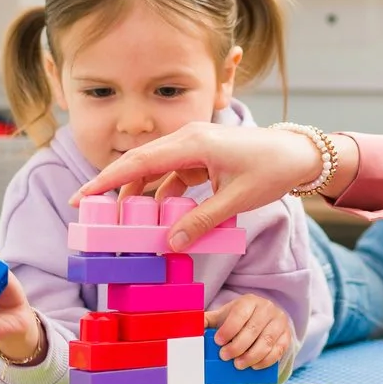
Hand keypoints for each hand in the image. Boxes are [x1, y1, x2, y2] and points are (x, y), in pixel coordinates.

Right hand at [73, 123, 328, 250]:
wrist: (299, 154)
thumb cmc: (272, 169)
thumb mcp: (237, 199)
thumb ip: (202, 221)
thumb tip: (170, 244)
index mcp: (192, 142)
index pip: (139, 162)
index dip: (106, 180)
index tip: (82, 197)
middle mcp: (188, 139)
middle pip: (139, 163)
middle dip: (113, 187)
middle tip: (88, 211)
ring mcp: (194, 147)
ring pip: (154, 171)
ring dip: (140, 195)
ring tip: (126, 223)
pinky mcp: (201, 157)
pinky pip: (172, 176)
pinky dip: (163, 195)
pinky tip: (160, 218)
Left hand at [207, 293, 293, 370]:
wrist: (264, 318)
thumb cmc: (240, 318)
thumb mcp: (224, 315)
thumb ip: (208, 320)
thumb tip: (191, 327)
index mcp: (249, 301)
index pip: (240, 314)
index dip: (229, 329)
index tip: (218, 341)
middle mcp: (267, 309)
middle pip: (253, 330)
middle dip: (237, 346)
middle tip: (225, 357)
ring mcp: (279, 322)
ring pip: (266, 342)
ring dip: (251, 356)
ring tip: (238, 365)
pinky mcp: (286, 336)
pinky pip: (277, 351)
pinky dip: (265, 361)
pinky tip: (254, 366)